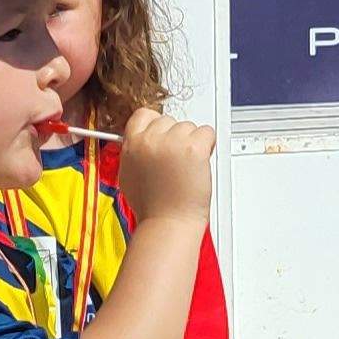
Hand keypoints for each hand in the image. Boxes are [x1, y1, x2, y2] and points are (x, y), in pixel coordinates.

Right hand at [115, 108, 213, 226]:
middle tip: (178, 162)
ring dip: (193, 143)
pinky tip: (200, 164)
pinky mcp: (193, 149)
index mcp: (132, 144)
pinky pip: (208, 133)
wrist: (167, 224)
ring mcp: (172, 143)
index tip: (164, 137)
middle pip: (170, 120)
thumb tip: (141, 143)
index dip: (157, 124)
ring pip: (190, 126)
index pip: (144, 114)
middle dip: (177, 137)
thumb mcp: (129, 175)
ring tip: (186, 169)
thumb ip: (135, 153)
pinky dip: (209, 146)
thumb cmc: (152, 208)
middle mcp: (150, 140)